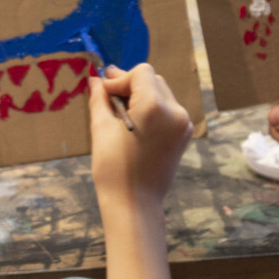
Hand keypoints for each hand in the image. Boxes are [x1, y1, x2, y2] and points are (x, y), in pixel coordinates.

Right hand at [89, 63, 192, 205]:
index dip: (119, 78)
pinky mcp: (183, 135)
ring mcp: (183, 124)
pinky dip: (151, 108)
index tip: (102, 89)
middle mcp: (175, 111)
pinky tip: (132, 121)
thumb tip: (95, 80)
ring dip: (140, 95)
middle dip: (130, 84)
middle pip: (153, 80)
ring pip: (161, 93)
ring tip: (117, 109)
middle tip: (107, 93)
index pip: (141, 73)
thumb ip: (100, 100)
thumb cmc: (114, 169)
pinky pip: (167, 110)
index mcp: (155, 107)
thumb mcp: (102, 129)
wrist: (135, 204)